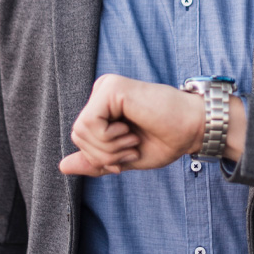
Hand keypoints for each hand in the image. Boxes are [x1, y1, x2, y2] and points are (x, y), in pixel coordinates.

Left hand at [58, 74, 245, 176]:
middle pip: (77, 135)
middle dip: (104, 154)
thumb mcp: (123, 158)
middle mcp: (102, 92)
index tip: (127, 154)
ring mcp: (106, 87)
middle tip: (131, 147)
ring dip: (109, 148)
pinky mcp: (111, 88)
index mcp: (104, 106)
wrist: (192, 129)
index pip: (79, 138)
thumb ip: (94, 161)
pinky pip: (89, 124)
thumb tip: (61, 166)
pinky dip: (109, 139)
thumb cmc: (165, 140)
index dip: (100, 157)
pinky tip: (130, 131)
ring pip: (80, 131)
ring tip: (132, 139)